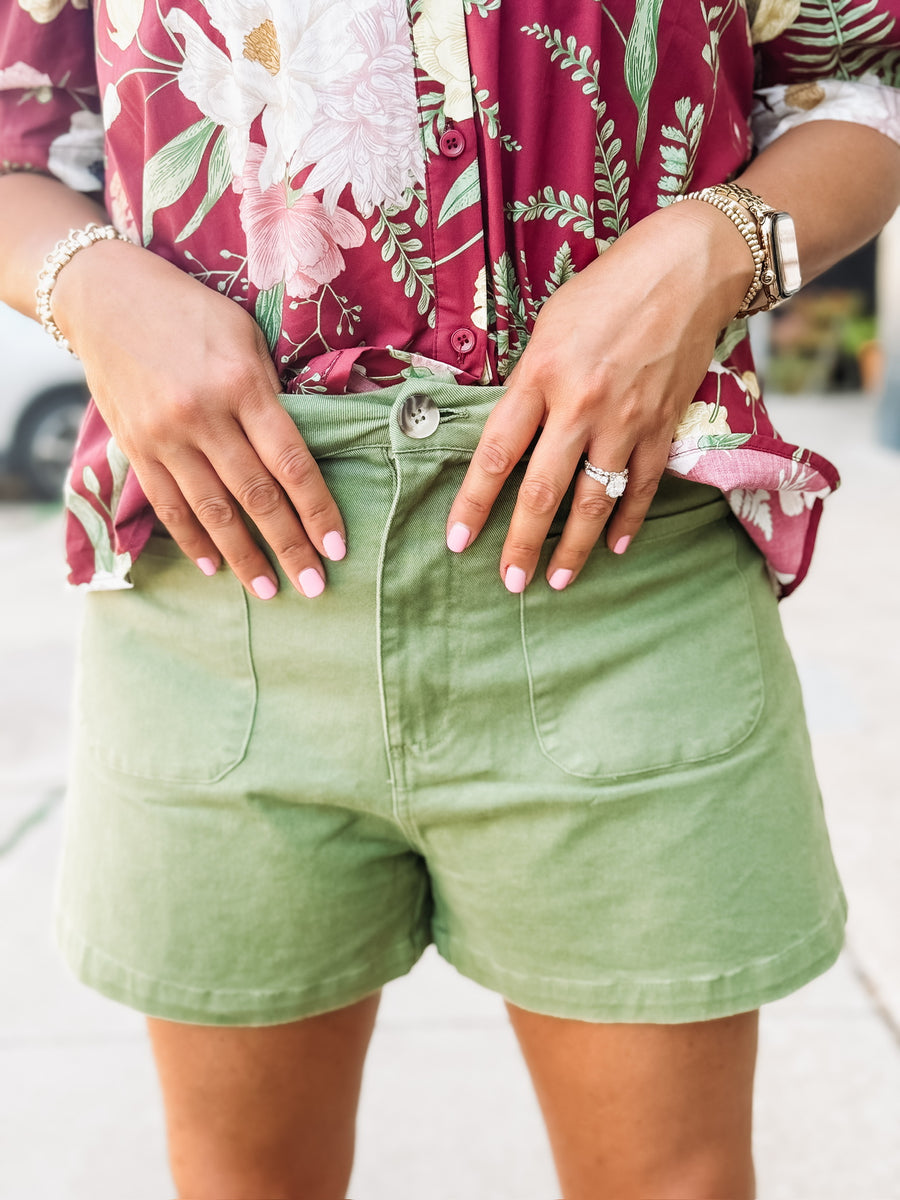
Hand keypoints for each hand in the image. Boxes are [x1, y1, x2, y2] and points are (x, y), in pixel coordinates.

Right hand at [54, 240, 344, 599]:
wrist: (107, 296)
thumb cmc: (193, 313)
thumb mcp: (246, 337)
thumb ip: (271, 395)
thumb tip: (298, 452)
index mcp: (242, 384)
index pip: (291, 462)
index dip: (317, 510)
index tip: (337, 547)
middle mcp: (203, 415)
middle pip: (256, 496)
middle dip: (290, 546)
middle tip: (315, 586)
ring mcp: (164, 436)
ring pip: (212, 511)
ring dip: (243, 557)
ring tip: (268, 591)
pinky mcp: (135, 448)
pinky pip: (169, 505)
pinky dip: (192, 540)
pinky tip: (214, 567)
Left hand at [446, 201, 754, 591]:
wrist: (688, 269)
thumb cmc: (608, 289)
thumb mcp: (549, 326)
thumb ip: (529, 383)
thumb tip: (513, 434)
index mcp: (541, 374)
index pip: (497, 452)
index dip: (474, 503)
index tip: (458, 541)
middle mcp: (580, 404)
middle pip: (542, 491)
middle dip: (521, 544)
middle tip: (509, 583)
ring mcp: (626, 420)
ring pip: (594, 499)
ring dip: (574, 548)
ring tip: (557, 581)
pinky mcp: (663, 425)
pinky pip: (641, 486)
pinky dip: (627, 520)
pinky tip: (613, 546)